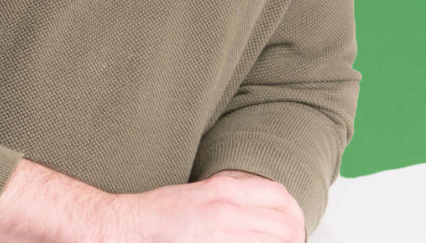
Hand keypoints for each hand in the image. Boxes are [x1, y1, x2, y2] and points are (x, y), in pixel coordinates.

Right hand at [105, 169, 304, 242]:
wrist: (132, 228)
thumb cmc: (164, 213)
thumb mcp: (204, 192)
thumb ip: (235, 196)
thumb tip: (266, 209)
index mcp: (226, 189)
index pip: (280, 197)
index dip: (293, 214)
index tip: (292, 227)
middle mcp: (227, 208)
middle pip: (285, 225)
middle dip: (293, 237)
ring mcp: (221, 232)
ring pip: (275, 241)